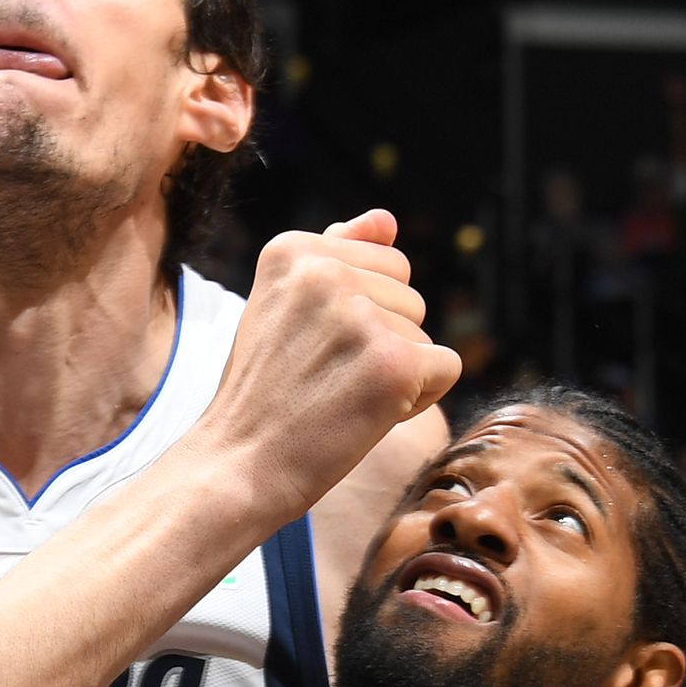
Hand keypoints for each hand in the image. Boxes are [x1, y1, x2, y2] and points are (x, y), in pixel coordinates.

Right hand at [199, 212, 462, 518]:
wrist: (237, 467)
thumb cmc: (264, 395)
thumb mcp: (283, 310)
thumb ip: (334, 257)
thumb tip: (387, 219)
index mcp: (292, 249)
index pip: (385, 262)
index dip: (363, 315)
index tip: (311, 350)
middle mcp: (325, 271)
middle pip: (410, 297)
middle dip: (384, 342)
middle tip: (325, 380)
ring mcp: (360, 315)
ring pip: (425, 335)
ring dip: (397, 374)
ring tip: (339, 399)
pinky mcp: (393, 362)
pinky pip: (447, 367)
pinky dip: (420, 399)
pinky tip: (370, 415)